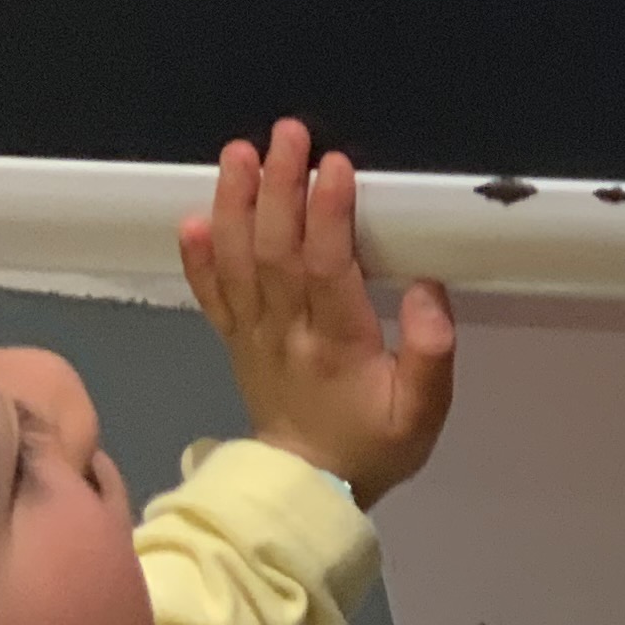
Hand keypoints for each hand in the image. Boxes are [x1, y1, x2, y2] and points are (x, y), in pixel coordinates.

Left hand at [177, 119, 456, 507]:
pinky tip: (192, 219)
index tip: (334, 166)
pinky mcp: (234, 339)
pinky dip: (197, 257)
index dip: (327, 214)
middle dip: (278, 187)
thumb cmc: (374, 445)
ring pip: (237, 262)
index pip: (326, 268)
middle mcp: (285, 332)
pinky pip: (210, 294)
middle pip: (275, 251)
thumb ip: (431, 354)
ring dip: (234, 204)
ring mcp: (252, 334)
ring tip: (237, 154)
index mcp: (336, 345)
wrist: (309, 490)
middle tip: (286, 134)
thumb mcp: (424, 414)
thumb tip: (429, 290)